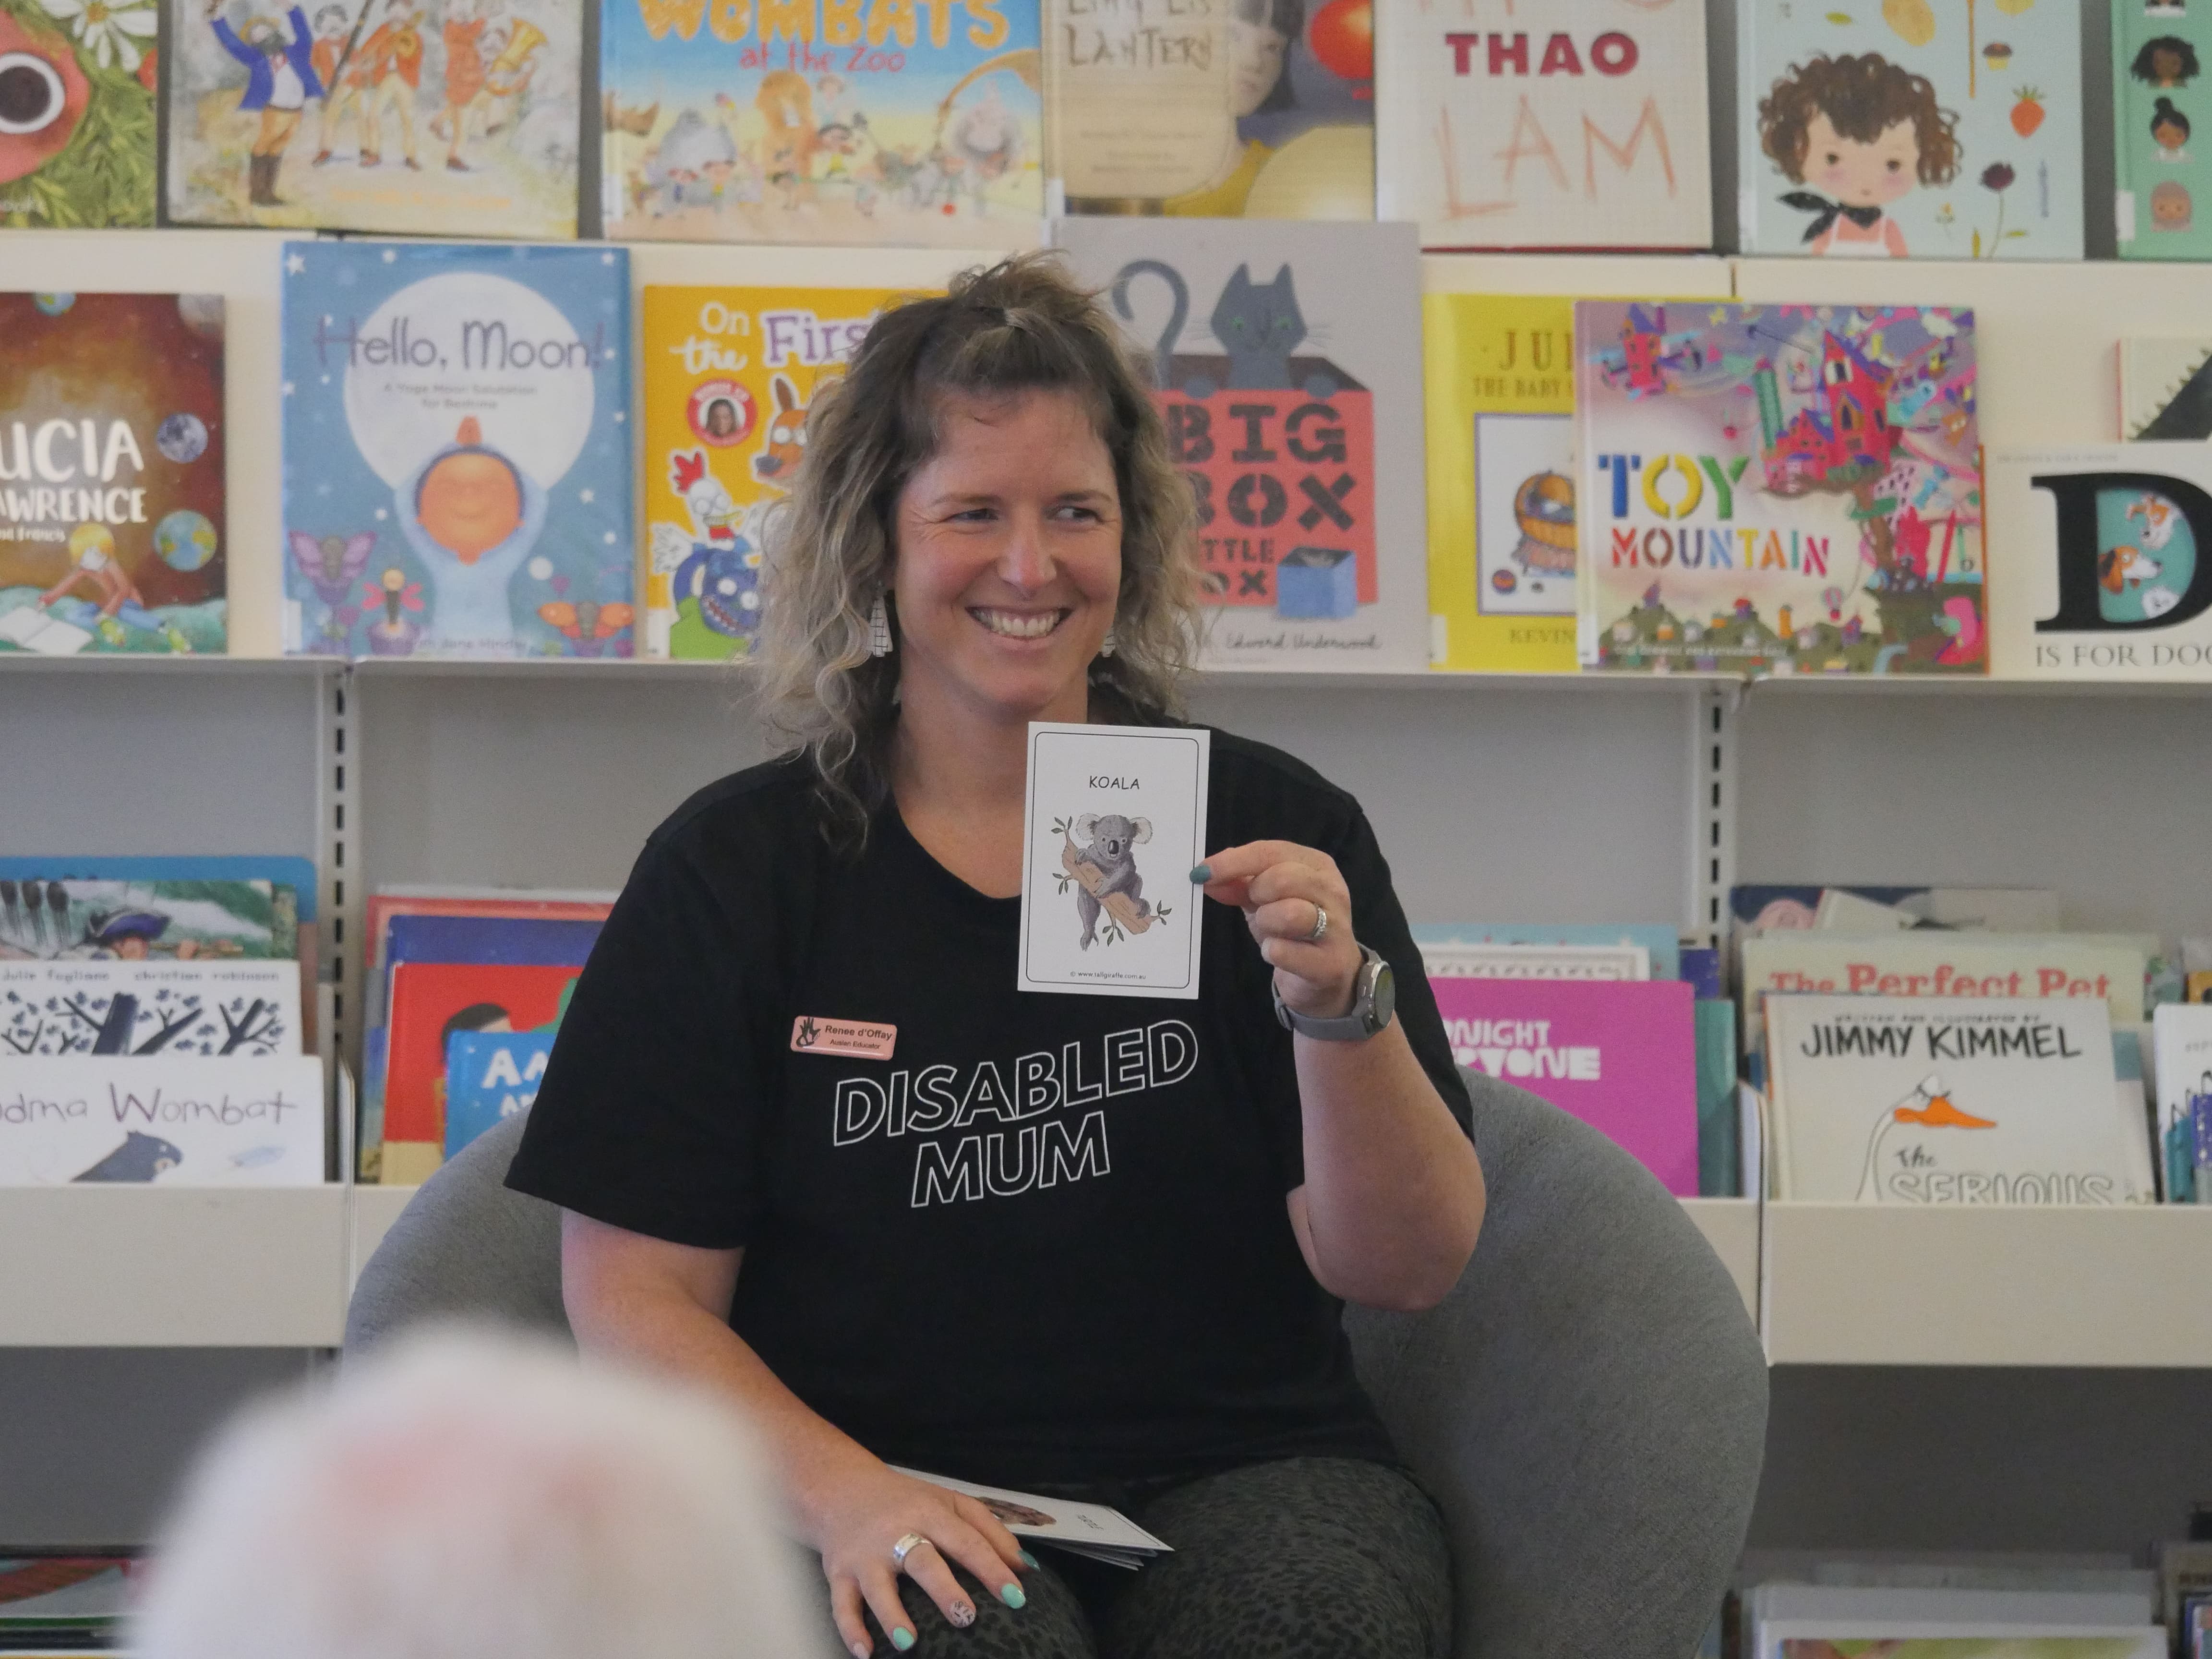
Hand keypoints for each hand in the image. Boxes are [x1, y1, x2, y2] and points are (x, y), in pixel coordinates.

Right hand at [804, 1458, 1030, 1656]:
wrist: (842, 1489)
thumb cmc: (907, 1502)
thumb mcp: (949, 1502)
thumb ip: (989, 1530)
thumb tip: (1026, 1567)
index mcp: (929, 1513)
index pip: (965, 1541)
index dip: (992, 1568)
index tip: (1016, 1596)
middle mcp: (896, 1532)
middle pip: (922, 1560)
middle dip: (944, 1589)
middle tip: (966, 1616)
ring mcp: (864, 1555)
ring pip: (878, 1587)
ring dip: (893, 1615)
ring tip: (910, 1642)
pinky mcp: (838, 1572)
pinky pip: (841, 1604)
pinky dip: (851, 1629)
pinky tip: (866, 1652)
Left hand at [1195, 840, 1359, 1019]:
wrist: (1327, 977)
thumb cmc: (1294, 930)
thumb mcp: (1264, 900)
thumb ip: (1238, 883)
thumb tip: (1204, 875)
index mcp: (1316, 865)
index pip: (1271, 851)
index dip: (1233, 861)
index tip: (1202, 873)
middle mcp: (1331, 890)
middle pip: (1282, 878)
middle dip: (1256, 893)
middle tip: (1256, 906)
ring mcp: (1335, 927)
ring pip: (1288, 913)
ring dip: (1266, 923)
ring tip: (1270, 931)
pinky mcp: (1329, 963)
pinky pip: (1284, 951)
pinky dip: (1271, 952)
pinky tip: (1277, 953)